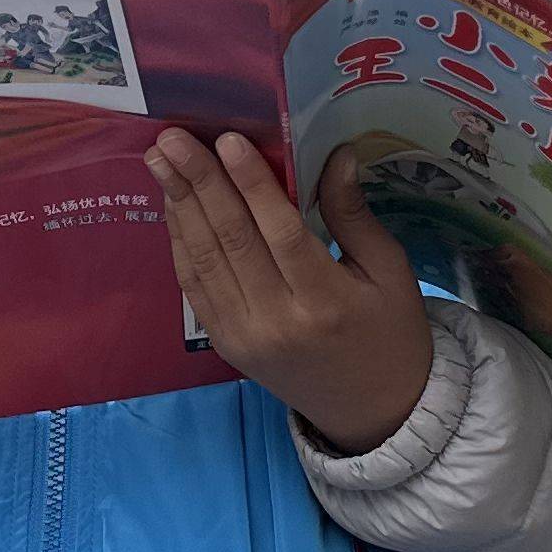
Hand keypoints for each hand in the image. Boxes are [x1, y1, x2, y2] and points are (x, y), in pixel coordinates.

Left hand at [149, 130, 437, 454]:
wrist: (373, 414)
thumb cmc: (391, 334)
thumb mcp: (391, 272)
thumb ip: (354, 215)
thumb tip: (336, 155)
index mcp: (327, 302)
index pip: (280, 233)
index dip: (251, 184)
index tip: (227, 139)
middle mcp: (278, 321)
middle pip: (231, 240)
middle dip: (199, 183)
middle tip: (173, 137)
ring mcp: (244, 336)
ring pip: (205, 260)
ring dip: (179, 205)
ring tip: (160, 159)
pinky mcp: (226, 345)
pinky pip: (195, 286)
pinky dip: (181, 242)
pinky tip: (174, 204)